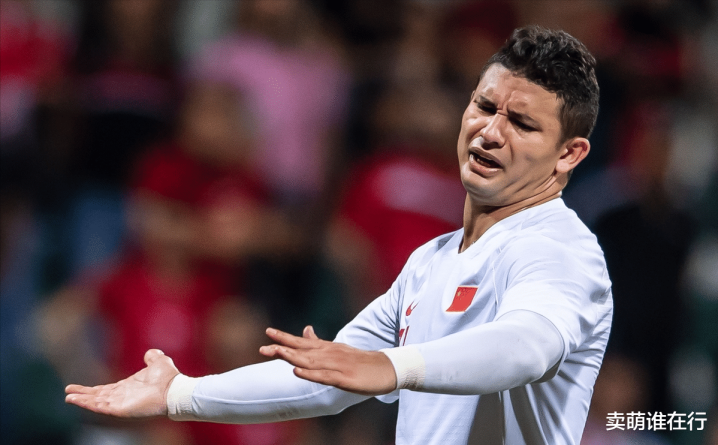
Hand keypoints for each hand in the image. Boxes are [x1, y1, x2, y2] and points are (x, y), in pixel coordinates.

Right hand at [65, 349, 179, 417]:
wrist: (174, 389)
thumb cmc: (168, 378)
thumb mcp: (159, 362)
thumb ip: (152, 357)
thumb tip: (150, 352)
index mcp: (127, 387)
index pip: (106, 389)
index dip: (92, 389)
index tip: (79, 388)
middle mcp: (122, 396)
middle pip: (97, 396)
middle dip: (83, 395)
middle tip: (68, 393)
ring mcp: (120, 403)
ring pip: (96, 402)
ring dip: (82, 400)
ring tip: (68, 397)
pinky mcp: (120, 409)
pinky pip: (101, 407)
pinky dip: (88, 404)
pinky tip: (77, 400)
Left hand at [260, 326, 396, 395]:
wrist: (387, 367)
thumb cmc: (360, 360)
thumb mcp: (338, 349)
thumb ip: (319, 342)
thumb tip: (305, 330)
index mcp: (327, 348)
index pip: (302, 342)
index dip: (285, 337)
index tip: (268, 332)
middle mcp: (329, 354)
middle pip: (302, 351)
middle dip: (282, 348)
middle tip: (263, 348)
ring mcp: (337, 366)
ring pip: (310, 362)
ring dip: (293, 358)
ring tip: (277, 353)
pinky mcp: (344, 378)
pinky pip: (324, 376)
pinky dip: (310, 374)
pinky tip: (297, 373)